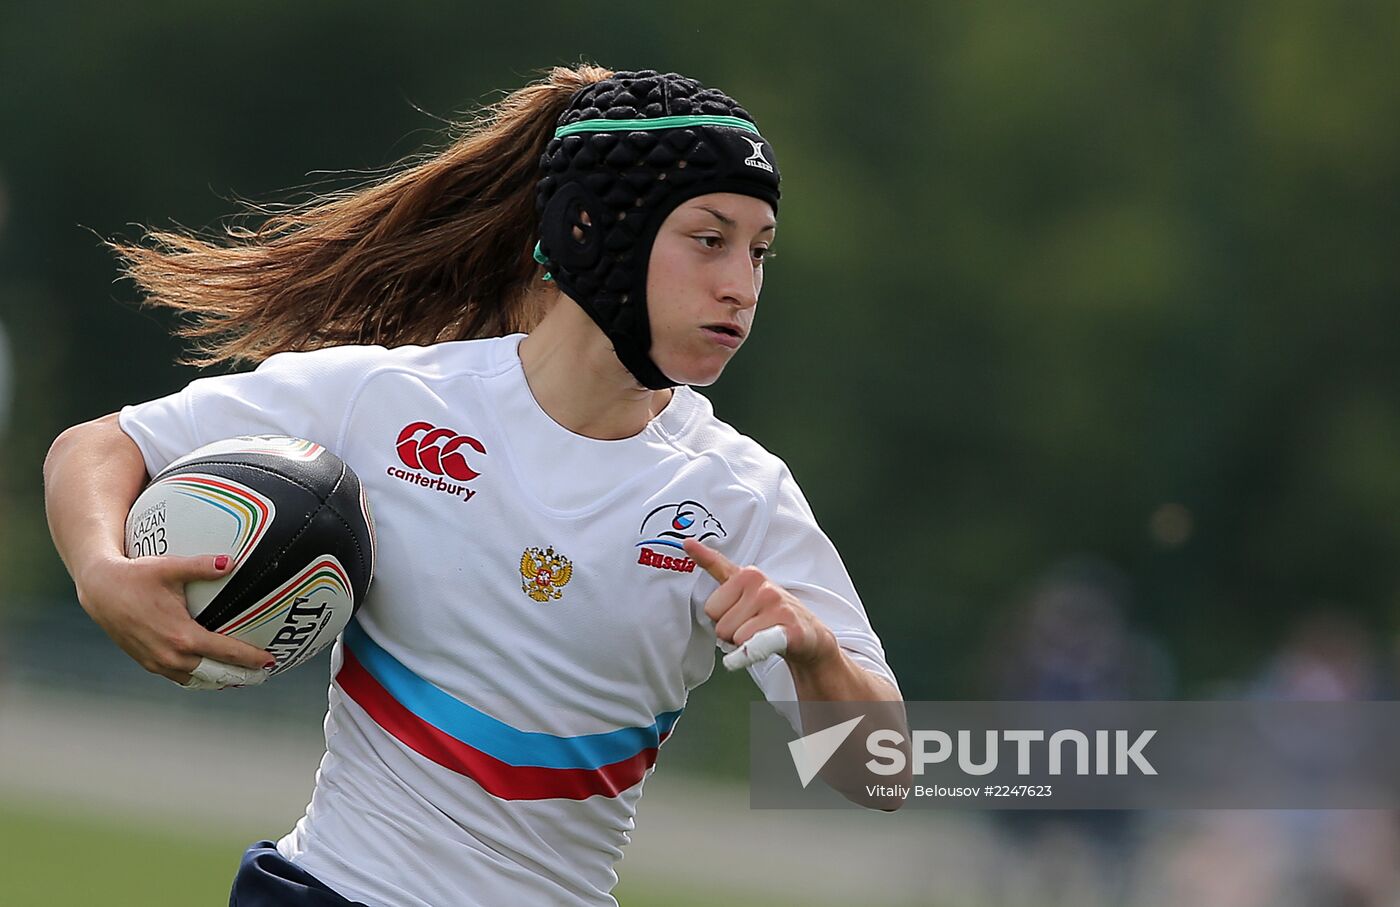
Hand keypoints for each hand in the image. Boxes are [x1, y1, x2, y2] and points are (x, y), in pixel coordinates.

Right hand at [75, 553, 273, 687]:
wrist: (99, 590)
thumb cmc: (136, 576)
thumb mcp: (170, 567)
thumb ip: (203, 566)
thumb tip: (232, 561)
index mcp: (181, 637)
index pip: (226, 653)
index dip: (251, 658)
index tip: (271, 660)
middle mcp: (170, 656)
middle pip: (216, 674)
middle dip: (241, 675)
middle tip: (263, 674)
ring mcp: (157, 663)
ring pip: (197, 680)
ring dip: (220, 680)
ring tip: (242, 677)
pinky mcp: (147, 663)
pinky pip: (179, 677)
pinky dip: (198, 678)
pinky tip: (210, 673)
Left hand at [683, 538, 839, 669]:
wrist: (810, 635)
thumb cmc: (771, 610)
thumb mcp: (745, 585)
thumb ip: (716, 566)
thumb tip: (687, 543)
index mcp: (748, 574)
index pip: (711, 608)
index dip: (723, 618)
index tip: (739, 611)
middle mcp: (763, 587)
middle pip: (721, 627)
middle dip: (733, 634)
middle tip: (754, 628)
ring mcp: (777, 606)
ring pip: (735, 639)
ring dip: (746, 645)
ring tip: (764, 636)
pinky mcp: (788, 629)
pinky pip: (754, 644)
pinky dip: (746, 655)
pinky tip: (745, 655)